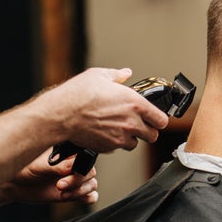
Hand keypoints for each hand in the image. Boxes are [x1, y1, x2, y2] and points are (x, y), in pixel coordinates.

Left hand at [0, 148, 98, 203]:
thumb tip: (74, 165)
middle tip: (60, 186)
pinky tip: (73, 197)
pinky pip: (91, 196)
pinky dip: (87, 198)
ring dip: (79, 192)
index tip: (67, 175)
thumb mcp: (40, 166)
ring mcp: (75, 178)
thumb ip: (59, 166)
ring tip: (62, 194)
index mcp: (69, 152)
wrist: (16, 185)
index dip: (80, 168)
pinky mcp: (74, 192)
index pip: (86, 158)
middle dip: (77, 182)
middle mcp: (75, 164)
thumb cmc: (25, 169)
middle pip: (90, 173)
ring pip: (91, 185)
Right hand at [37, 67, 168, 151]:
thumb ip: (117, 75)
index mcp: (135, 103)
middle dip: (147, 131)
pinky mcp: (109, 147)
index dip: (158, 119)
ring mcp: (120, 137)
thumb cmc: (78, 94)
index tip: (154, 118)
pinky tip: (105, 132)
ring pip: (134, 144)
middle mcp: (131, 122)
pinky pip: (117, 148)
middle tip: (137, 124)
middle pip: (152, 136)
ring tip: (118, 128)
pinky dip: (114, 143)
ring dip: (130, 138)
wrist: (60, 114)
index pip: (161, 120)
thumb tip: (126, 73)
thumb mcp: (99, 75)